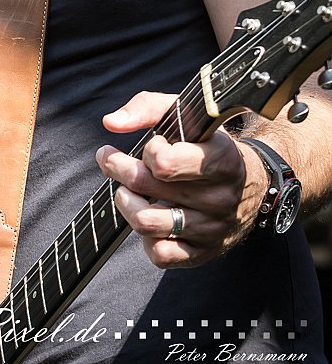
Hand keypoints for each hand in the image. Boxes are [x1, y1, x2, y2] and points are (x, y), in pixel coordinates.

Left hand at [96, 91, 268, 267]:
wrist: (252, 180)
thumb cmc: (208, 144)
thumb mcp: (187, 114)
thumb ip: (147, 108)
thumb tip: (111, 123)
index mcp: (220, 159)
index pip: (165, 163)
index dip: (148, 150)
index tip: (151, 145)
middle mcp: (219, 196)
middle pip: (148, 188)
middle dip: (120, 169)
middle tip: (112, 160)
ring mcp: (212, 228)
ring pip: (147, 222)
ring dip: (126, 202)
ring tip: (126, 190)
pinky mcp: (204, 252)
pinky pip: (161, 255)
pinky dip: (145, 237)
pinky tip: (149, 216)